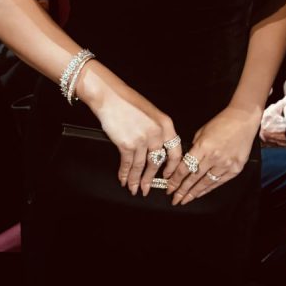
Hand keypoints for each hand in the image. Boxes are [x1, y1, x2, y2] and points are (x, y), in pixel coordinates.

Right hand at [80, 68, 181, 197]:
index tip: (168, 176)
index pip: (175, 151)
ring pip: (141, 166)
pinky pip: (128, 164)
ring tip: (135, 189)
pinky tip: (124, 180)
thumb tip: (157, 149)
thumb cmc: (129, 102)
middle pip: (157, 162)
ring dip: (137, 180)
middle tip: (148, 189)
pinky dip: (125, 174)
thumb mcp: (151, 114)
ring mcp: (142, 139)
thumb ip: (157, 130)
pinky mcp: (126, 144)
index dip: (172, 167)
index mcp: (166, 124)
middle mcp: (156, 133)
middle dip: (151, 179)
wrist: (110, 97)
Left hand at [167, 105, 259, 205]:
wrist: (244, 120)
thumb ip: (194, 147)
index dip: (175, 180)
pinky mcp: (235, 169)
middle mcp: (214, 157)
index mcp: (203, 146)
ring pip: (206, 183)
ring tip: (185, 200)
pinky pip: (219, 182)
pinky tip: (200, 193)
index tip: (169, 187)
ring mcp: (226, 164)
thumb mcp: (202, 131)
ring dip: (194, 193)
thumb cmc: (222, 122)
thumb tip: (187, 161)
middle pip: (194, 178)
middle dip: (182, 190)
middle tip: (174, 199)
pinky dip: (208, 189)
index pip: (185, 168)